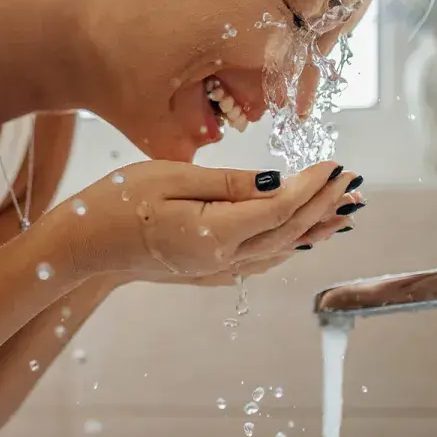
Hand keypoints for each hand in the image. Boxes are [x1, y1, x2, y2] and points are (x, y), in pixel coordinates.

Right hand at [47, 160, 360, 282]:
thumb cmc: (117, 202)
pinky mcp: (208, 272)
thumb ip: (227, 183)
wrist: (81, 247)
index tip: (336, 164)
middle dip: (325, 205)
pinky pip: (262, 259)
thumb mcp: (170, 177)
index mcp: (214, 234)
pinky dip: (290, 243)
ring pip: (280, 250)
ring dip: (316, 228)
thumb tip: (276, 184)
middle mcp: (222, 261)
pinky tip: (303, 235)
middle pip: (289, 231)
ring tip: (346, 211)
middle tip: (354, 182)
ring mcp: (216, 271)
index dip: (313, 186)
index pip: (281, 208)